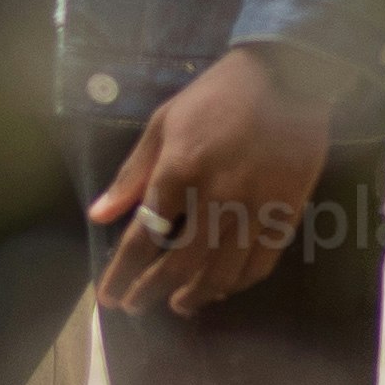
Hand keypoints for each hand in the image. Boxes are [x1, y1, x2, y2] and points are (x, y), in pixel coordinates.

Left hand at [84, 49, 332, 313]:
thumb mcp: (163, 124)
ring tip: (180, 304)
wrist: (285, 77)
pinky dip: (238, 283)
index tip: (109, 297)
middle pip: (179, 264)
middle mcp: (215, 197)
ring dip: (196, 295)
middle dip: (152, 292)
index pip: (142, 238)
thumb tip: (99, 216)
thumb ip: (132, 174)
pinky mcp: (285, 213)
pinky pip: (260, 264)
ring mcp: (254, 208)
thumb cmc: (216, 97)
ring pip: (221, 273)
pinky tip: (223, 288)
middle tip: (137, 307)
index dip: (123, 274)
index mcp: (178, 171)